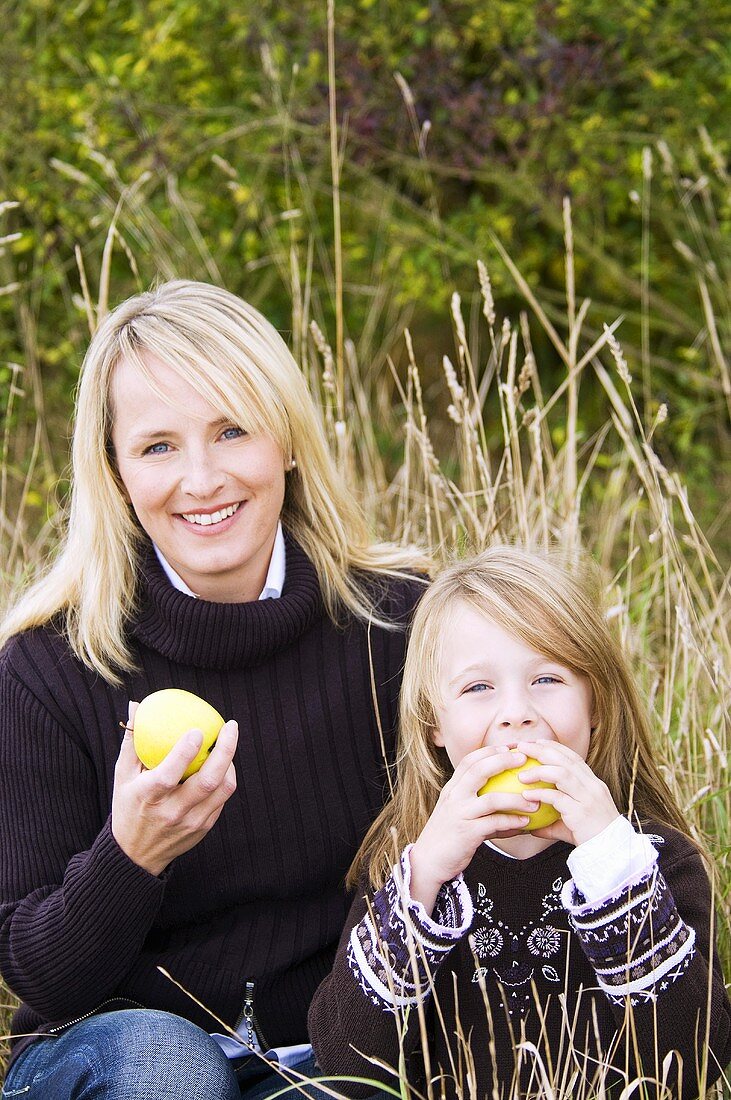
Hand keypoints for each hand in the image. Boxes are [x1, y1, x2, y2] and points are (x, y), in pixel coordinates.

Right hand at [111, 701, 238, 875]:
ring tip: (228, 741)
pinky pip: (222, 798)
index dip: (186, 751)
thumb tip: (136, 705)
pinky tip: (223, 762)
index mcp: (148, 798)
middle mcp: (172, 812)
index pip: (169, 774)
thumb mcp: (122, 776)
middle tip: (230, 725)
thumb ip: (132, 742)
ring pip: (222, 789)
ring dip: (230, 762)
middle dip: (225, 750)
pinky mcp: (204, 828)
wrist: (136, 855)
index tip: (198, 729)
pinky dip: (226, 777)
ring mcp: (191, 823)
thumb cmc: (128, 806)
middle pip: (208, 780)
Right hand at [409, 746, 533, 913]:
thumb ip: (479, 805)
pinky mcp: (467, 833)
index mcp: (452, 789)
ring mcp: (460, 814)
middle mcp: (454, 797)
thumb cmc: (448, 837)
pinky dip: (512, 822)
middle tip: (523, 759)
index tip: (508, 747)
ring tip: (535, 800)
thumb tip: (510, 804)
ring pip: (492, 799)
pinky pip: (495, 824)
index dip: (489, 751)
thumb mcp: (458, 814)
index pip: (469, 761)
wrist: (428, 862)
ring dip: (517, 798)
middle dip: (503, 761)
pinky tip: (526, 823)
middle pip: (479, 770)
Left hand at [513, 738, 619, 846]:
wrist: (612, 853)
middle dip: (541, 751)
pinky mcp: (581, 812)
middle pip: (565, 760)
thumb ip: (552, 821)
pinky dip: (540, 794)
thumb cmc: (591, 837)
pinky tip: (526, 796)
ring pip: (562, 774)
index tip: (537, 742)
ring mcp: (588, 798)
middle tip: (521, 748)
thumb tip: (531, 825)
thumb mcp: (572, 823)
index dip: (555, 747)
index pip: (573, 757)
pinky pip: (558, 798)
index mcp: (593, 784)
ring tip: (521, 775)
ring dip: (539, 771)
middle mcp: (592, 787)